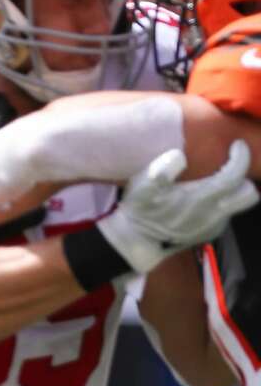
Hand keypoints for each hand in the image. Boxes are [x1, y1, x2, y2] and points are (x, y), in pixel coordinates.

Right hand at [99, 141, 257, 272]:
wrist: (137, 240)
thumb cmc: (140, 207)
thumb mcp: (141, 186)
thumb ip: (160, 170)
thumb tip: (179, 156)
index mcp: (198, 198)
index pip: (232, 177)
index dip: (240, 158)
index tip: (237, 145)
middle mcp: (212, 215)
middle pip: (248, 195)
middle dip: (244, 176)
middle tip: (230, 164)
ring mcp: (213, 226)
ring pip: (239, 204)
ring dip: (232, 190)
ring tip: (216, 179)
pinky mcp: (210, 233)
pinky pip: (225, 214)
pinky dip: (219, 203)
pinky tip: (200, 198)